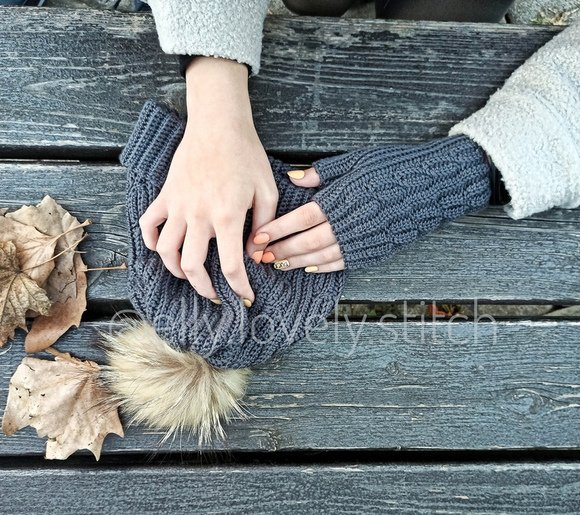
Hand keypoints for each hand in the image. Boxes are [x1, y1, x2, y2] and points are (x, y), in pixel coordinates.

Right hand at [138, 57, 277, 303]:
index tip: (246, 296)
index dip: (239, 287)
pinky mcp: (166, 195)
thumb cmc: (247, 155)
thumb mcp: (266, 190)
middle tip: (215, 295)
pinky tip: (160, 248)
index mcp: (227, 217)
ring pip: (166, 251)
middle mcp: (199, 217)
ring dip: (176, 270)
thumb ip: (263, 225)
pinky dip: (150, 240)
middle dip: (205, 288)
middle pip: (193, 266)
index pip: (232, 266)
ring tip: (188, 276)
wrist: (219, 125)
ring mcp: (178, 206)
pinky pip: (149, 223)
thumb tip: (255, 253)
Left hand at [253, 136, 490, 272]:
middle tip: (261, 258)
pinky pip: (343, 263)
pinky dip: (323, 267)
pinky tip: (309, 268)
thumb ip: (323, 174)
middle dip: (281, 251)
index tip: (258, 237)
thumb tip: (293, 179)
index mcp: (341, 199)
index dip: (277, 230)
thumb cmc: (393, 167)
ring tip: (278, 265)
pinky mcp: (374, 250)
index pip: (300, 219)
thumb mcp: (356, 161)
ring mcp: (363, 240)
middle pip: (306, 243)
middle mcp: (349, 224)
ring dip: (297, 262)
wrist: (432, 185)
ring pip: (322, 257)